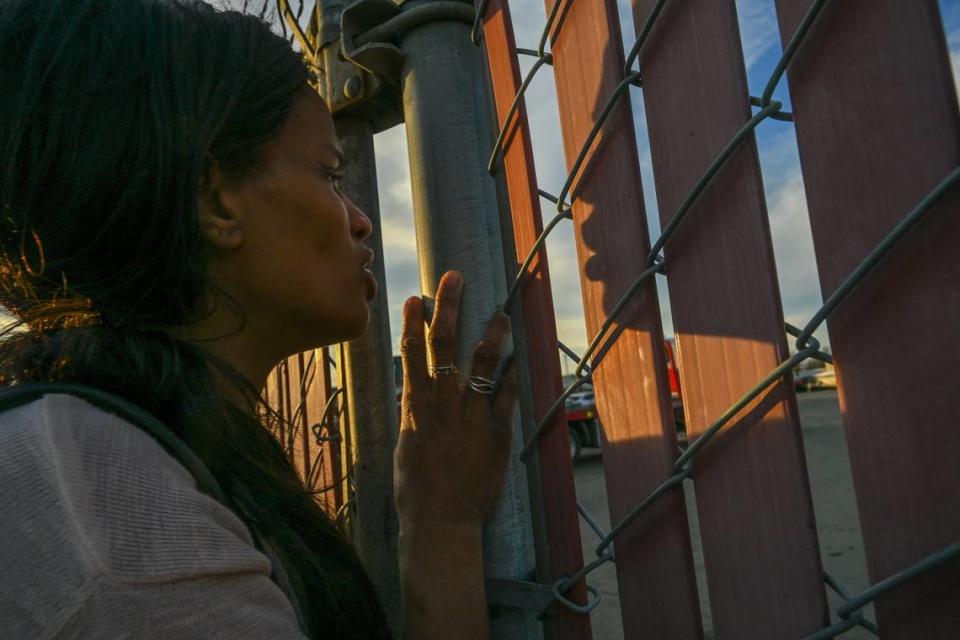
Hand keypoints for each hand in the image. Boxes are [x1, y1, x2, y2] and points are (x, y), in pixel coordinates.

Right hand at [394, 271, 518, 531]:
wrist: (440, 521)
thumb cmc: (415, 491)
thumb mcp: (405, 447)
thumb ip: (413, 417)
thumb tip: (412, 395)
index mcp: (415, 407)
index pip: (413, 354)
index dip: (413, 323)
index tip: (414, 298)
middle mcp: (443, 404)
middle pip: (445, 346)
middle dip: (449, 308)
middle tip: (455, 279)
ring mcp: (470, 416)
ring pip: (481, 364)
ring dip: (491, 334)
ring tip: (500, 311)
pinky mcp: (495, 433)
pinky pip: (507, 396)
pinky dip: (515, 375)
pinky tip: (521, 356)